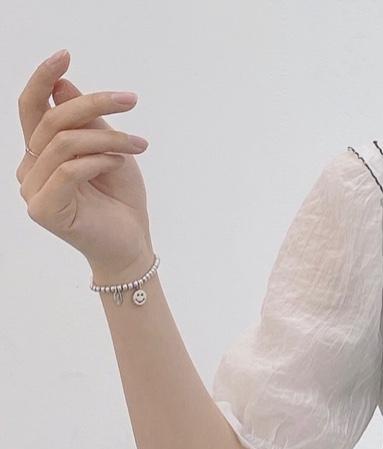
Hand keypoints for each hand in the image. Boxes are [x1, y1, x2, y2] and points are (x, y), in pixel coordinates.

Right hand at [16, 49, 153, 280]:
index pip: (32, 108)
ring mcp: (32, 190)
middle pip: (51, 120)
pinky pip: (68, 170)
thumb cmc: (120, 201)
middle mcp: (30, 168)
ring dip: (107, 138)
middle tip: (131, 100)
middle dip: (93, 104)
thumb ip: (87, 122)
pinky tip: (119, 164)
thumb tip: (63, 85)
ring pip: (64, 143)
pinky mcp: (44, 209)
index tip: (65, 54)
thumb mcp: (110, 151)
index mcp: (41, 152)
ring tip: (139, 145)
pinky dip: (98, 161)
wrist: (132, 246)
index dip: (43, 78)